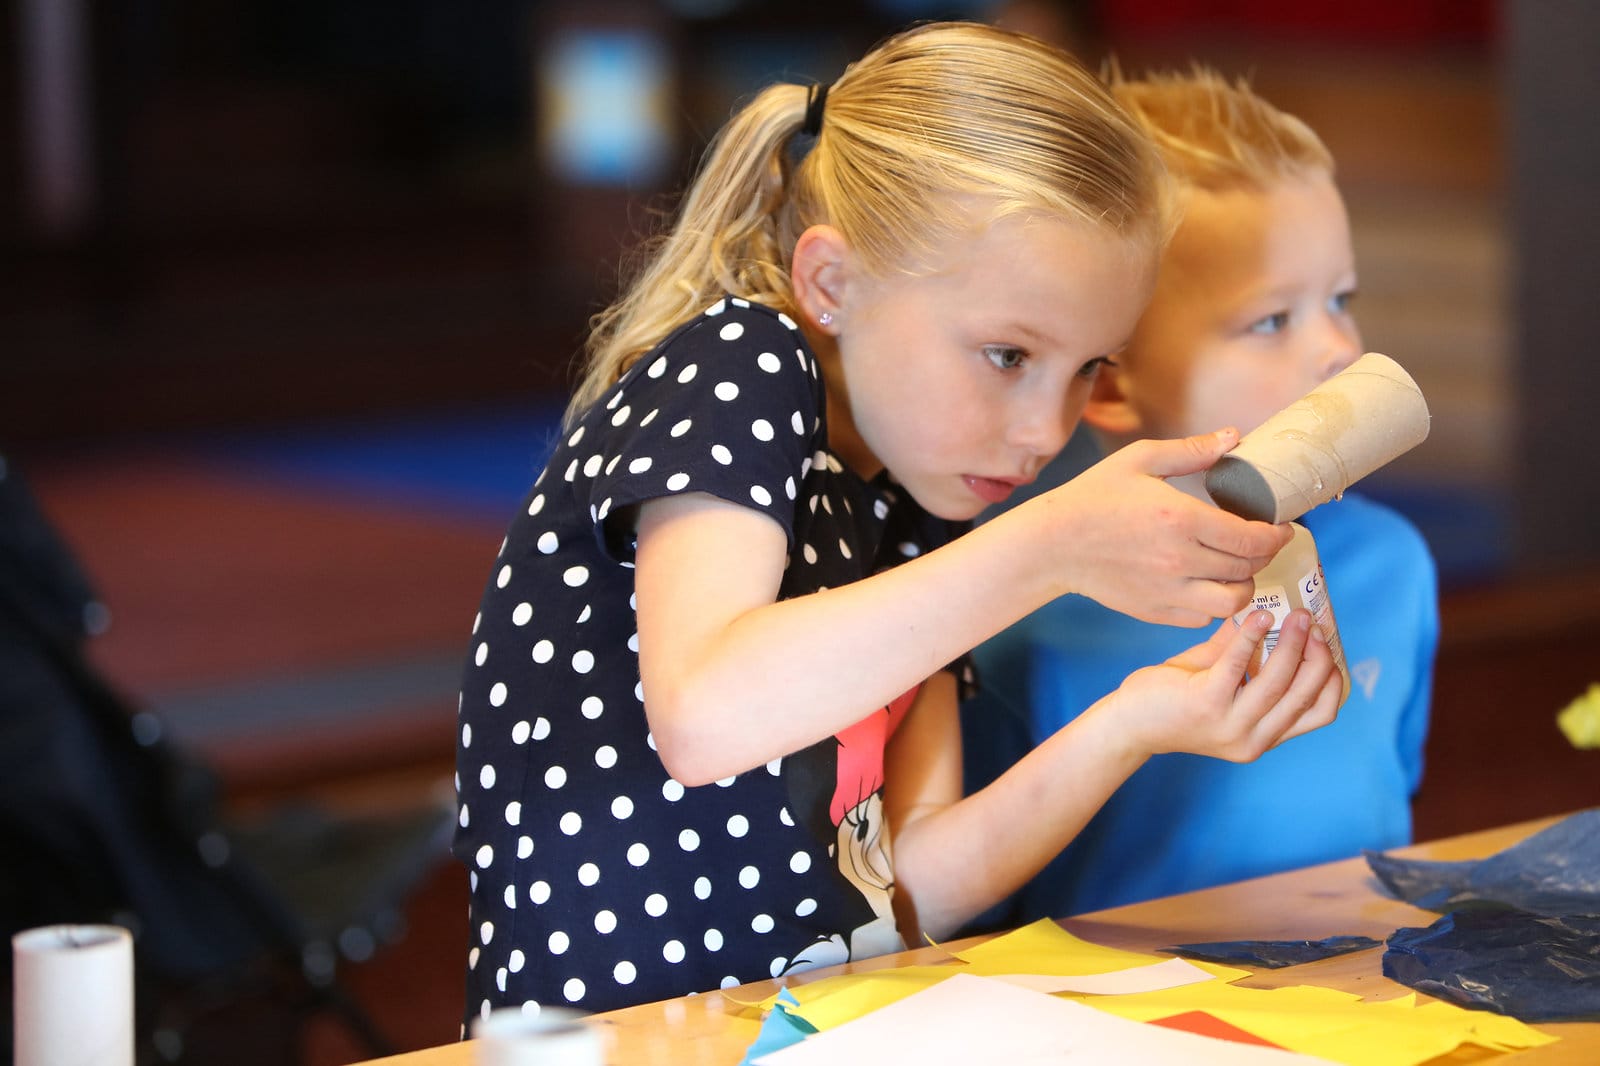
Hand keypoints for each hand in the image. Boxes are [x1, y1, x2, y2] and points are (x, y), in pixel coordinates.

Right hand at [1037, 429, 1289, 625]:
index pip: (1252, 537)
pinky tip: (1208, 585)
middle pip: (1248, 568)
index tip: (1282, 527)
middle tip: (1262, 543)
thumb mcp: (1139, 460)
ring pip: (1233, 602)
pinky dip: (1214, 604)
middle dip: (1264, 555)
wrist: (1053, 543)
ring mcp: (1168, 590)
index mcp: (1182, 518)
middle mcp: (1180, 559)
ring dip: (1244, 586)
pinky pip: (1203, 617)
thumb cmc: (1094, 497)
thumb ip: (1191, 450)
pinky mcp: (1155, 610)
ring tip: (1239, 570)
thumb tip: (1233, 437)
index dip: (1276, 534)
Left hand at [1105, 608, 1343, 762]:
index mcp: (1265, 736)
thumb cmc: (1174, 699)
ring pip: (1279, 682)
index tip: (1328, 644)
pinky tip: (1258, 614)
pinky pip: (1239, 664)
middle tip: (1313, 621)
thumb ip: (1245, 652)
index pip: (1320, 712)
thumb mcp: (1220, 679)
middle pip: (1307, 696)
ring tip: (1295, 613)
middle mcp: (1254, 739)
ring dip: (1292, 643)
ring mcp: (1231, 725)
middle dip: (1318, 655)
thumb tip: (1267, 605)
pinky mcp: (1206, 703)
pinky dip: (1251, 636)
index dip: (1333, 678)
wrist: (1129, 723)